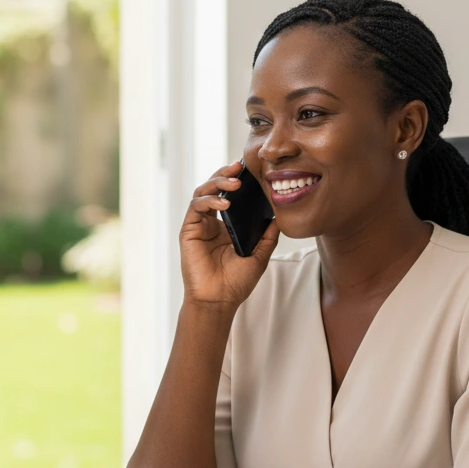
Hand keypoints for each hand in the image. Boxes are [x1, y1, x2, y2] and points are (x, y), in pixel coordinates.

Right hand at [181, 162, 278, 307]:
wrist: (219, 300)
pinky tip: (224, 203)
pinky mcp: (188, 230)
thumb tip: (280, 215)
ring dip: (217, 183)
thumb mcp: (260, 254)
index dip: (238, 181)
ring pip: (203, 192)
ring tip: (234, 182)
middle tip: (239, 167)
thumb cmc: (236, 282)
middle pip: (215, 188)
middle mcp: (211, 222)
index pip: (230, 195)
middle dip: (226, 174)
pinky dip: (209, 200)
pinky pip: (196, 207)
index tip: (251, 170)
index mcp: (226, 225)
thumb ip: (268, 234)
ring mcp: (199, 225)